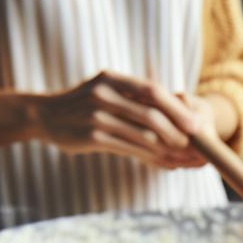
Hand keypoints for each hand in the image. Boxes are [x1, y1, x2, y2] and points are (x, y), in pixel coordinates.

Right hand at [33, 70, 205, 168]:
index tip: (197, 124)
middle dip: (178, 132)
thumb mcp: (107, 90)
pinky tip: (165, 164)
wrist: (44, 115)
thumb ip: (135, 97)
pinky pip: (129, 149)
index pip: (152, 91)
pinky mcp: (90, 137)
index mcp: (113, 78)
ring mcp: (96, 116)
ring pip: (143, 135)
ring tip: (186, 158)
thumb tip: (178, 112)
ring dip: (169, 149)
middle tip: (197, 146)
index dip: (177, 108)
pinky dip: (151, 158)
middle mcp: (104, 94)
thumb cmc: (84, 104)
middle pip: (151, 114)